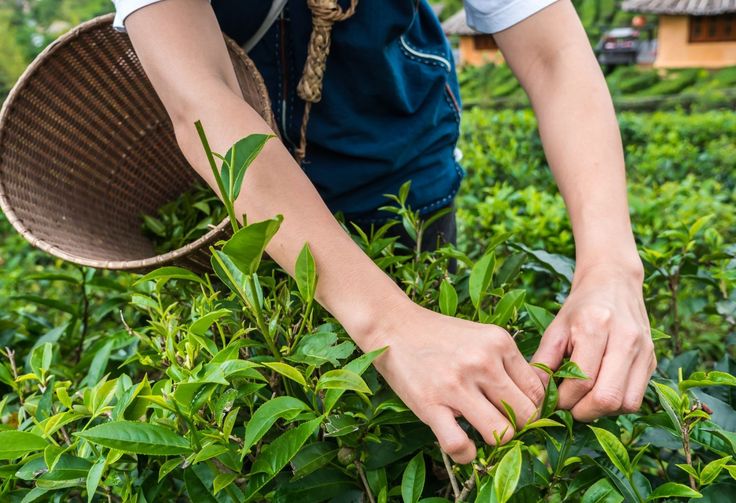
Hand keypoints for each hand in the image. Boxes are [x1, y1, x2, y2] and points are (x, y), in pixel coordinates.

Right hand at [361, 303, 545, 463]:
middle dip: (518, 425)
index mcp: (499, 343)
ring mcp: (456, 385)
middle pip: (526, 414)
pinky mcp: (430, 404)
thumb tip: (535, 397)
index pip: (537, 391)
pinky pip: (459, 445)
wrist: (392, 325)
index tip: (517, 411)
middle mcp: (482, 362)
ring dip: (495, 440)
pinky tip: (462, 445)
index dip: (532, 408)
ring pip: (502, 433)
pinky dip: (465, 454)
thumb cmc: (438, 335)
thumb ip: (507, 362)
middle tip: (500, 422)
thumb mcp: (481, 336)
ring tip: (480, 430)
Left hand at [531, 262, 655, 420]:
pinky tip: (599, 393)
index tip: (551, 401)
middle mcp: (626, 339)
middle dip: (583, 411)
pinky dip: (616, 405)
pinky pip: (636, 398)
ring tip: (583, 401)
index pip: (582, 381)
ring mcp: (644, 351)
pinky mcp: (652, 361)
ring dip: (601, 411)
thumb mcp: (555, 327)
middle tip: (567, 407)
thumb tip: (534, 395)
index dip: (563, 400)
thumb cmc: (581, 306)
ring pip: (626, 404)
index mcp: (596, 326)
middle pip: (608, 398)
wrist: (614, 282)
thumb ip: (543, 361)